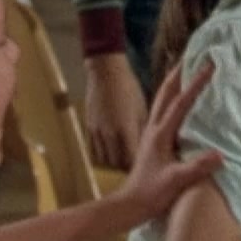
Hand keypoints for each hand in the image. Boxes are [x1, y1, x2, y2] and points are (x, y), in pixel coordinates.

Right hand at [84, 52, 148, 169]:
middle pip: (117, 164)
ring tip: (124, 160)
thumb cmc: (129, 89)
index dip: (140, 166)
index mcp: (126, 129)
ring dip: (114, 163)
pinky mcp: (89, 128)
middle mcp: (109, 134)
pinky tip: (112, 151)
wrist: (105, 73)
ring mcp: (97, 132)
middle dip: (127, 168)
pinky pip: (94, 151)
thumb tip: (151, 146)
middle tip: (138, 167)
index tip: (147, 168)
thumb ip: (144, 131)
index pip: (132, 160)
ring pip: (105, 160)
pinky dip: (103, 155)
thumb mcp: (143, 110)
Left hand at [119, 62, 223, 219]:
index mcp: (161, 134)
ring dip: (174, 82)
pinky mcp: (154, 141)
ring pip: (163, 99)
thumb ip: (196, 168)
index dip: (196, 83)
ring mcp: (152, 134)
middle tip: (192, 55)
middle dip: (179, 72)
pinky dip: (173, 98)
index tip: (210, 66)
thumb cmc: (150, 194)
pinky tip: (179, 101)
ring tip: (185, 69)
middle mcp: (155, 128)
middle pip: (166, 92)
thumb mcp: (175, 181)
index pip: (182, 102)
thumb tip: (221, 155)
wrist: (129, 206)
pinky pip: (164, 111)